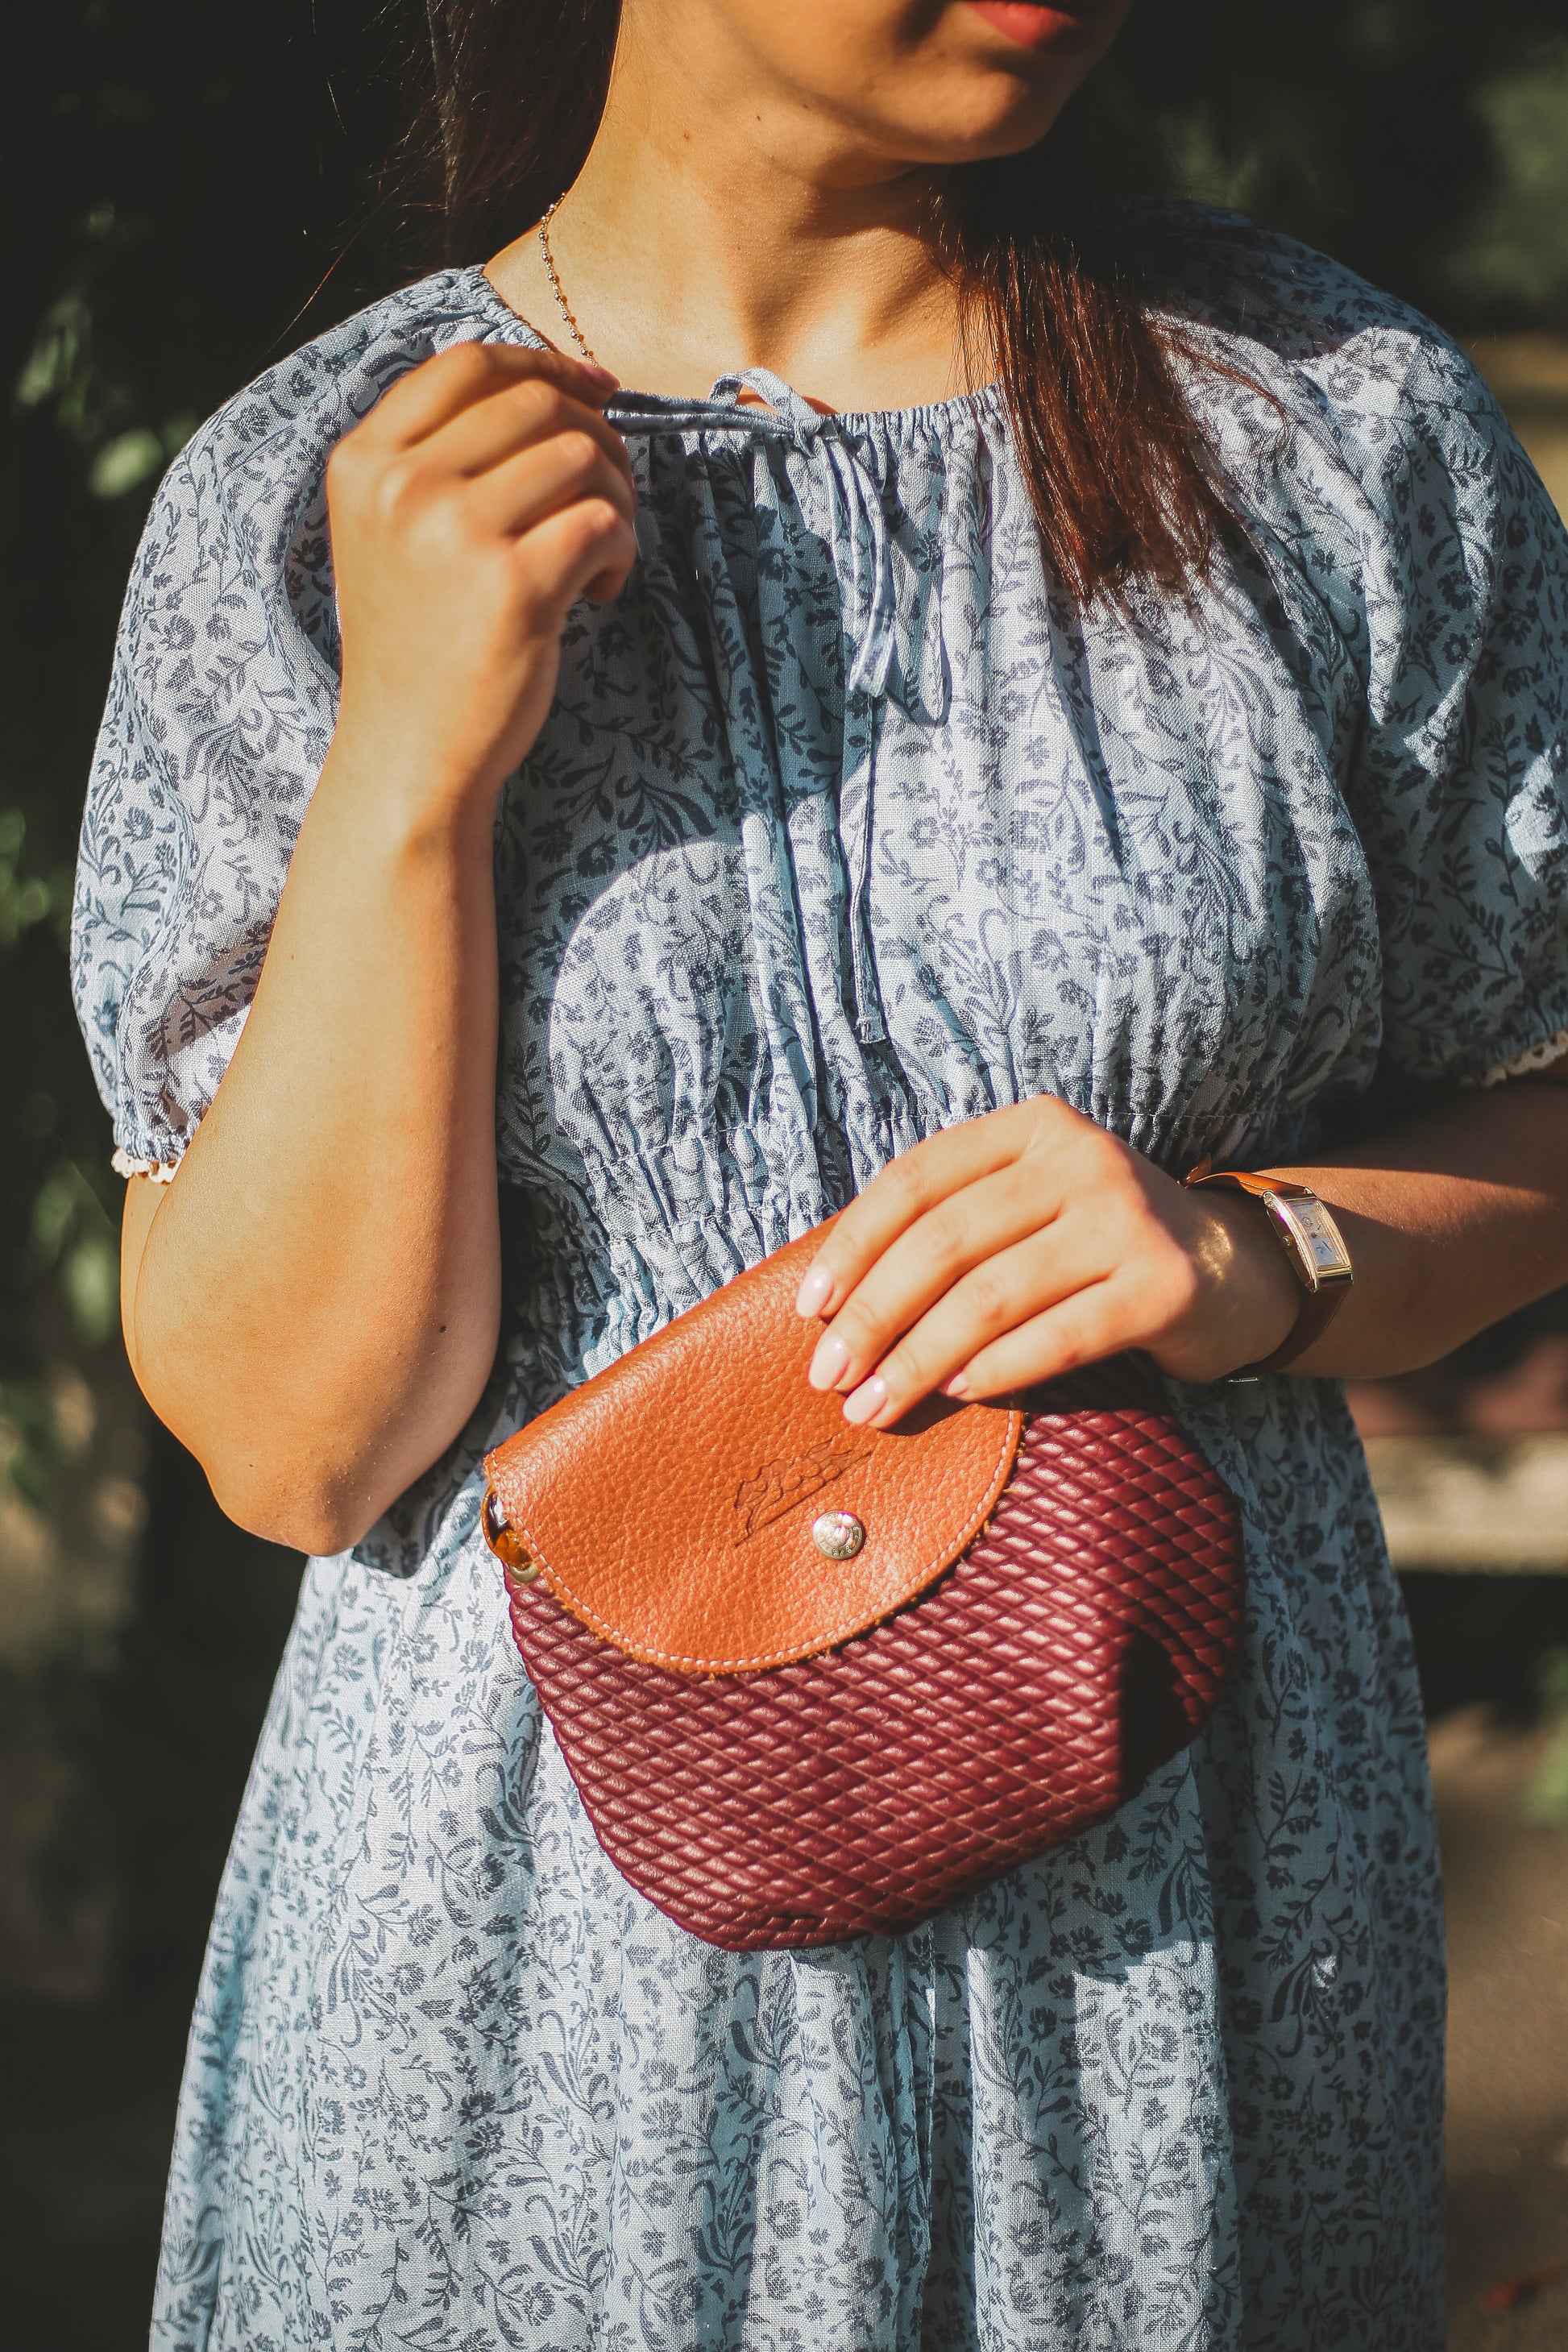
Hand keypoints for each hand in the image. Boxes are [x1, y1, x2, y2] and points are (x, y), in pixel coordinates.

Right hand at [324, 341, 637, 810]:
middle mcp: (402, 486)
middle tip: (606, 499)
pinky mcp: (514, 583)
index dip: (542, 363)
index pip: (465, 364)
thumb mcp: (392, 536)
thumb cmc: (419, 648)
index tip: (595, 393)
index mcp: (364, 463)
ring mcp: (455, 531)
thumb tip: (553, 383)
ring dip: (615, 498)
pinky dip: (621, 552)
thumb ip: (439, 459)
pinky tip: (599, 594)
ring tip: (600, 555)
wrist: (410, 755)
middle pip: (534, 402)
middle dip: (596, 440)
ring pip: (580, 454)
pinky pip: (604, 520)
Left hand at [793, 1097, 1301, 1423]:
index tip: (810, 1309)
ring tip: (875, 1405)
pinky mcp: (1164, 1287)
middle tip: (830, 1376)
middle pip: (945, 1243)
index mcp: (1032, 1127)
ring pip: (991, 1297)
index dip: (853, 1245)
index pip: (916, 1179)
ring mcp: (1127, 1220)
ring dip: (918, 1360)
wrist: (1235, 1269)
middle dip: (873, 1317)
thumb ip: (952, 1223)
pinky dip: (995, 1370)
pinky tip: (956, 1394)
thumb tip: (836, 1296)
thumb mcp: (1029, 1203)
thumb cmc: (1096, 1245)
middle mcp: (1081, 1159)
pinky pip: (1057, 1337)